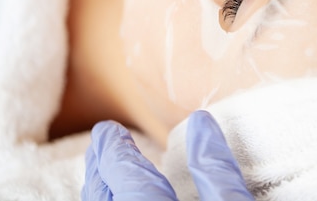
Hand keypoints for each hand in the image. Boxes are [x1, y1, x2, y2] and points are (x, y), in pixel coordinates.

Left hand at [82, 111, 253, 200]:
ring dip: (99, 188)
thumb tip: (201, 123)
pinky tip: (113, 200)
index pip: (126, 179)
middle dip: (101, 166)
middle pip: (105, 197)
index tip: (110, 130)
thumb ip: (218, 171)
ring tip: (101, 168)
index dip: (115, 152)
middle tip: (102, 140)